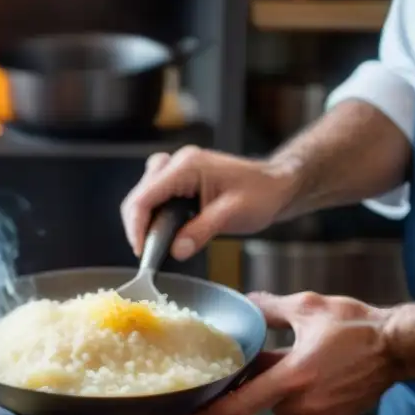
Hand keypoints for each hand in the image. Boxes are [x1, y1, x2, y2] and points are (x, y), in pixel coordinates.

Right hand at [120, 147, 298, 259]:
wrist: (278, 186)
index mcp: (186, 166)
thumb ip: (201, 231)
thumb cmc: (262, 194)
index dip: (137, 227)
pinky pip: (153, 196)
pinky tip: (163, 230)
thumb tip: (175, 250)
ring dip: (143, 220)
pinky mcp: (179, 178)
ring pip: (142, 195)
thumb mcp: (233, 214)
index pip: (144, 197)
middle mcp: (177, 162)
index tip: (141, 252)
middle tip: (147, 252)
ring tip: (153, 243)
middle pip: (138, 196)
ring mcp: (177, 168)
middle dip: (138, 226)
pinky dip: (152, 215)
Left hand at [184, 291, 399, 414]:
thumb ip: (269, 308)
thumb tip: (246, 302)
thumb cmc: (358, 328)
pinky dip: (283, 392)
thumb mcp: (308, 308)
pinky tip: (297, 370)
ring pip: (269, 403)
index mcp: (292, 380)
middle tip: (225, 372)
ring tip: (279, 359)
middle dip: (237, 388)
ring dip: (264, 386)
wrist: (398, 348)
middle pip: (250, 402)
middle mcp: (300, 405)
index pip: (235, 408)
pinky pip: (288, 407)